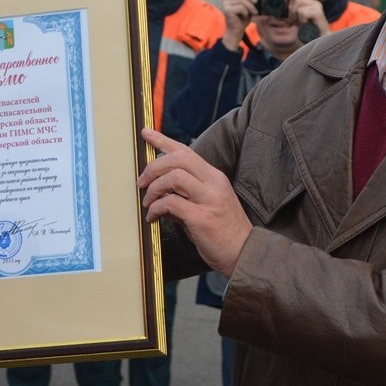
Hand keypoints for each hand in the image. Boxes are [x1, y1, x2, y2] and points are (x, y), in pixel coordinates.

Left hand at [137, 127, 252, 277]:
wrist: (243, 253)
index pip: (186, 151)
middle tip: (141, 182)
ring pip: (174, 177)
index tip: (146, 133)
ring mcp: (209, 200)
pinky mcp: (201, 218)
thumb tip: (160, 192)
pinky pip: (171, 203)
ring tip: (148, 203)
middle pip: (178, 159)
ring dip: (154, 189)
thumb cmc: (223, 231)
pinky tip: (152, 217)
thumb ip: (185, 195)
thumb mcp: (207, 205)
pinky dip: (156, 208)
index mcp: (214, 177)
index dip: (163, 140)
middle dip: (153, 167)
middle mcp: (213, 184)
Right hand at [220, 0, 256, 50]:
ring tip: (253, 12)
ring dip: (250, 6)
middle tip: (256, 2)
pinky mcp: (227, 10)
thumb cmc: (242, 18)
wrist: (237, 31)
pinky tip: (246, 16)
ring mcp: (225, 4)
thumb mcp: (247, 5)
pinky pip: (241, 7)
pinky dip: (246, 11)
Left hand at [287, 0, 330, 36]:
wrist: (322, 40)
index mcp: (310, 4)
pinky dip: (302, 20)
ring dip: (297, 17)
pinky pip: (303, 12)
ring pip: (299, 6)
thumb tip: (281, 11)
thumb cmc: (311, 31)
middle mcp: (315, 3)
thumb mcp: (299, 21)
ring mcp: (317, 7)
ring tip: (304, 23)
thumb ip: (292, 14)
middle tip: (296, 21)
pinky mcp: (317, 12)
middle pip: (297, 0)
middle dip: (293, 11)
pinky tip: (307, 24)